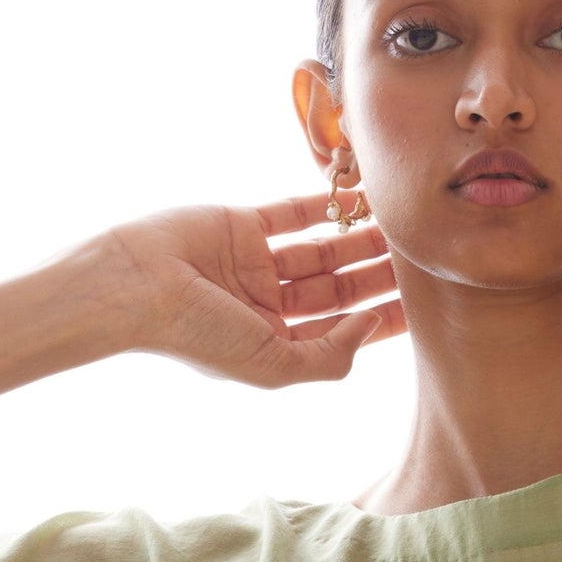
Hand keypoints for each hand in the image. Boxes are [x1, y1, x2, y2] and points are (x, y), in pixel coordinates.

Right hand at [97, 184, 401, 387]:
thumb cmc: (197, 337)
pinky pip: (292, 213)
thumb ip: (329, 355)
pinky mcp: (240, 225)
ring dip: (361, 238)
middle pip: (340, 289)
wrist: (132, 286)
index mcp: (275, 344)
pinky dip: (325, 204)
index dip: (385, 320)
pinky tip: (364, 196)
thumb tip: (371, 326)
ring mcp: (254, 263)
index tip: (429, 306)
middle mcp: (268, 305)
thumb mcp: (273, 366)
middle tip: (426, 257)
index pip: (342, 331)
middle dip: (380, 275)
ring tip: (405, 224)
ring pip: (323, 250)